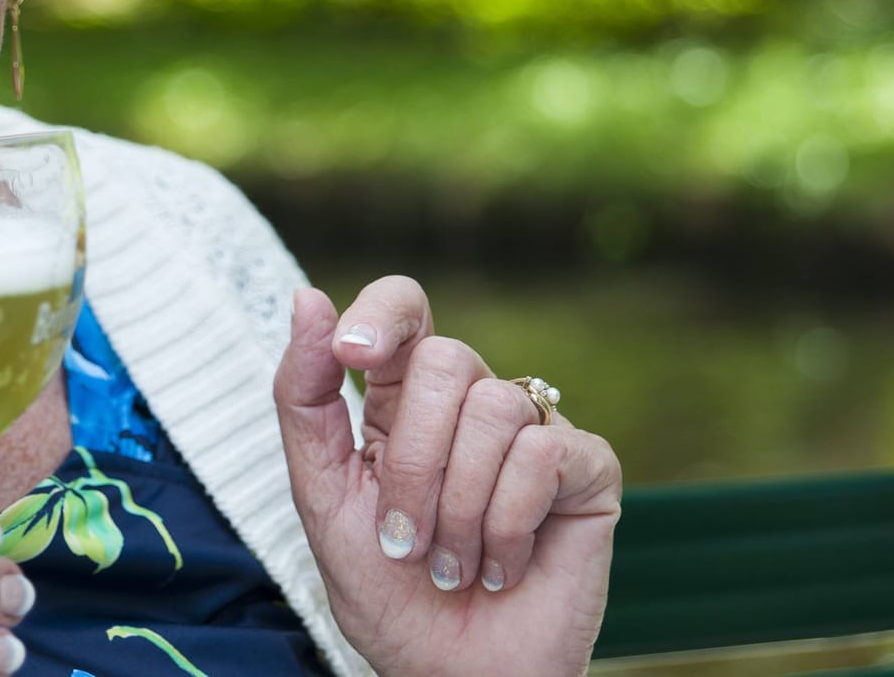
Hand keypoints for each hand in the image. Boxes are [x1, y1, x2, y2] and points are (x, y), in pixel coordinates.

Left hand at [274, 280, 621, 676]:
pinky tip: (504, 566)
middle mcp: (471, 404)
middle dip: (412, 463)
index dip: (383, 314)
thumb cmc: (387, 596)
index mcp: (403, 400)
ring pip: (494, 407)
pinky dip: (508, 523)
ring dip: (459, 508)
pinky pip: (543, 454)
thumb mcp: (322, 496)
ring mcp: (534, 432)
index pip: (405, 307)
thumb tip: (306, 297)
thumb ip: (306, 399)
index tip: (351, 356)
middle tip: (407, 540)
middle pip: (444, 360)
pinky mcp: (587, 469)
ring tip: (454, 564)